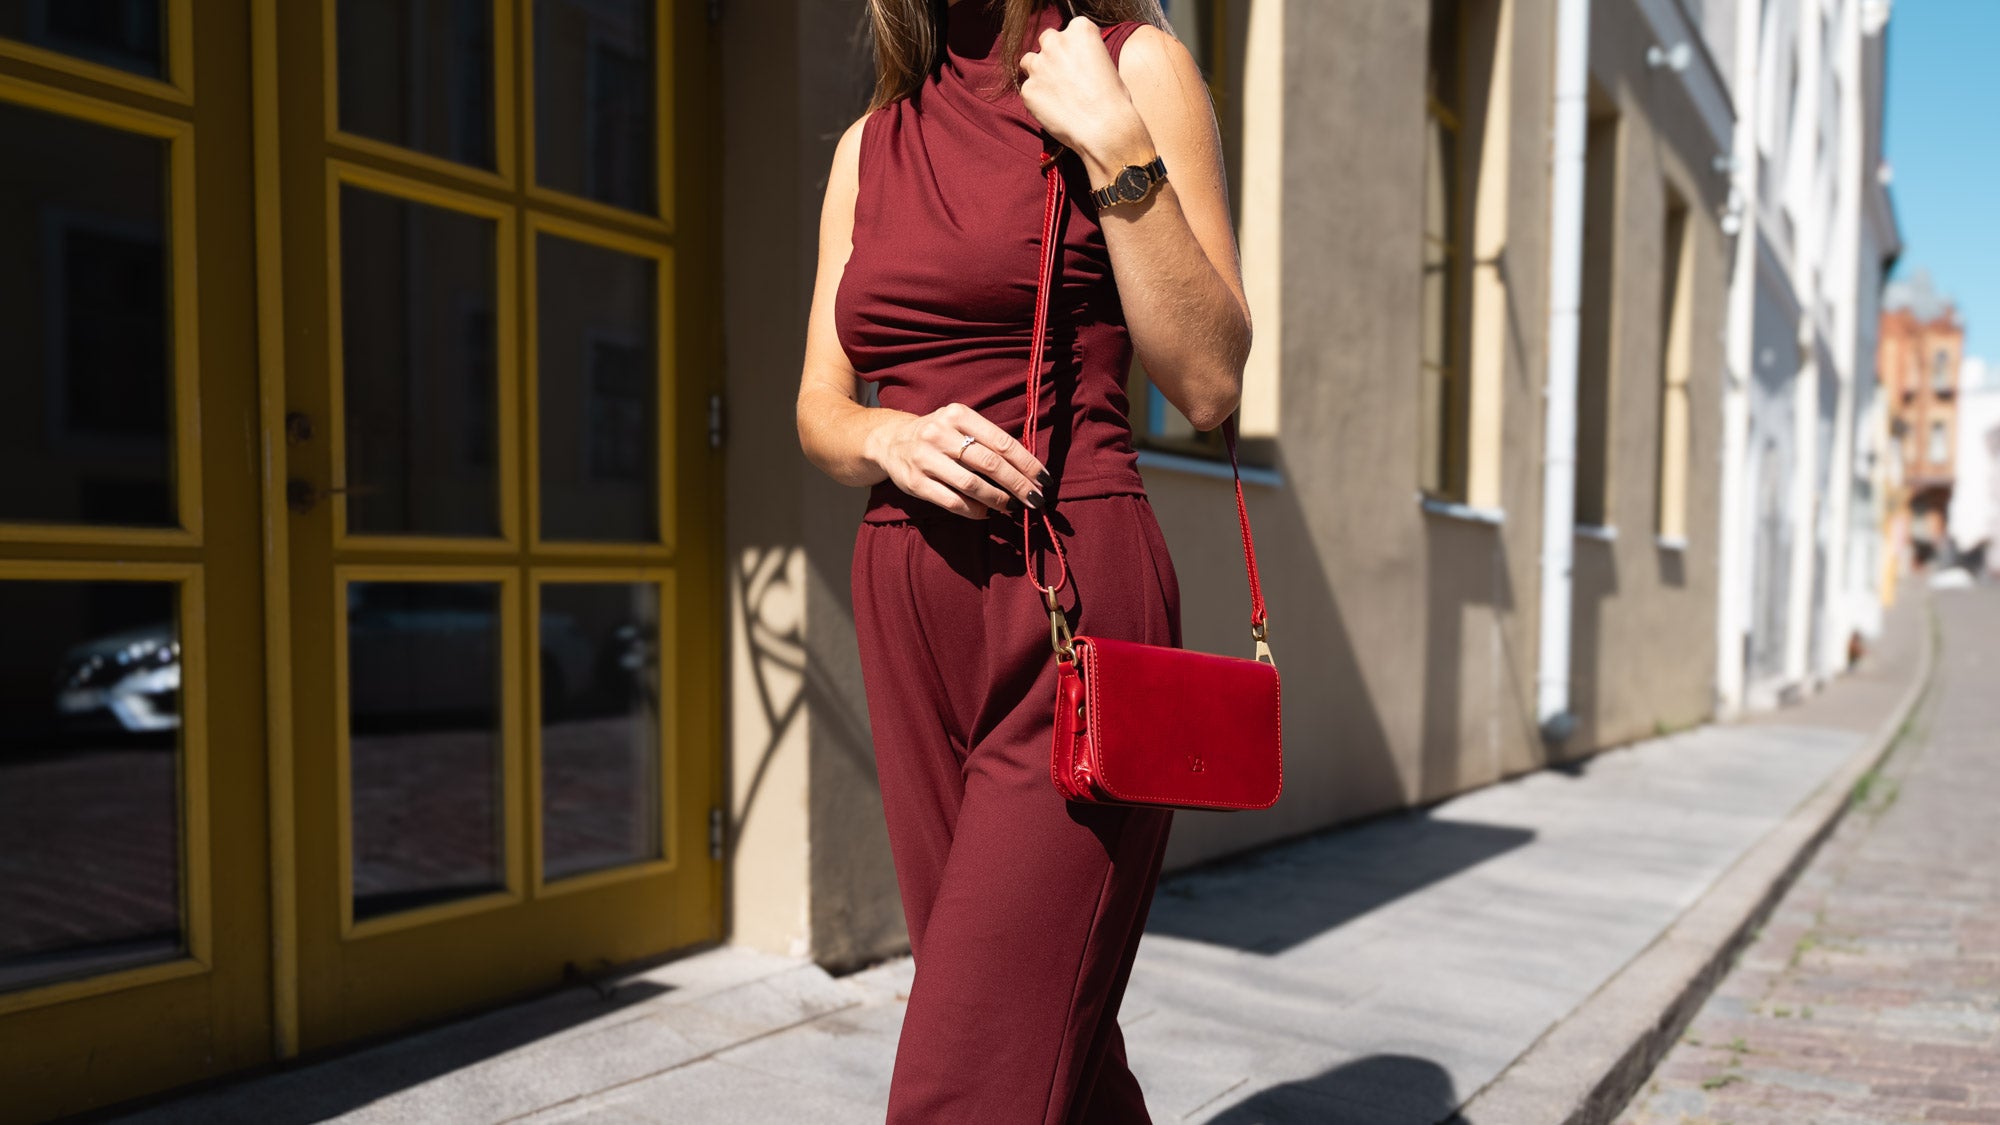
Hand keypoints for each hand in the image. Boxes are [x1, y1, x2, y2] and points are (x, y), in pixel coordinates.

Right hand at [864, 403, 1051, 518]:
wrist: (890, 440)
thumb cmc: (938, 434)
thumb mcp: (960, 424)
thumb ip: (989, 440)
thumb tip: (1028, 470)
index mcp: (958, 415)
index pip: (1002, 442)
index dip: (1027, 463)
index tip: (1044, 480)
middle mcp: (940, 433)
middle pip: (990, 463)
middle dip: (1017, 484)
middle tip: (1035, 499)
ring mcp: (925, 458)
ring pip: (971, 484)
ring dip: (998, 499)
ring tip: (1013, 507)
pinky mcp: (915, 482)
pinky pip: (952, 501)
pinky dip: (974, 510)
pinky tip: (987, 512)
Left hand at [1018, 16, 1150, 169]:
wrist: (1105, 128)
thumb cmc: (1113, 99)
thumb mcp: (1106, 63)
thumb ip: (1084, 55)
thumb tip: (1073, 63)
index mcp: (1080, 29)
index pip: (1069, 30)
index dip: (1072, 48)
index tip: (1077, 62)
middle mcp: (1056, 42)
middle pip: (1046, 40)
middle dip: (1052, 55)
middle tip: (1063, 76)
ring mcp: (1039, 65)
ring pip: (1029, 61)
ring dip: (1038, 72)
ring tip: (1054, 93)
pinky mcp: (1028, 89)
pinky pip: (1028, 90)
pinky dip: (1036, 99)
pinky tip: (1053, 111)